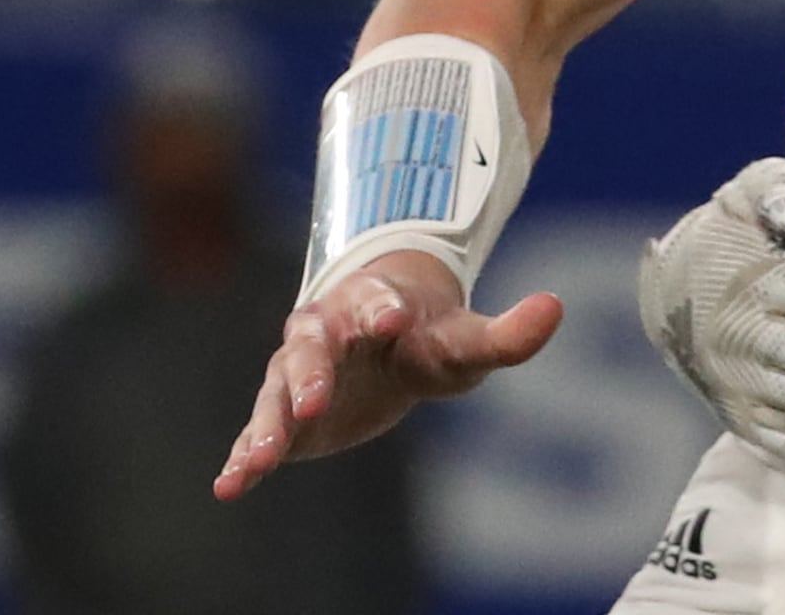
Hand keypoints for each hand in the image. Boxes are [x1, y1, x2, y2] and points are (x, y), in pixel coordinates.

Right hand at [214, 250, 560, 498]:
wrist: (387, 342)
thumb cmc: (429, 337)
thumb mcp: (468, 340)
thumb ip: (507, 332)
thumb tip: (556, 306)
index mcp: (371, 304)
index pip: (375, 299)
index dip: (381, 305)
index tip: (392, 318)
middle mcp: (323, 334)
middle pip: (310, 350)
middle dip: (311, 374)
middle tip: (316, 401)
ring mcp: (296, 376)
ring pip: (276, 396)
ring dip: (266, 426)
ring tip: (258, 459)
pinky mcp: (285, 417)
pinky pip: (256, 436)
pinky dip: (242, 457)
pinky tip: (229, 485)